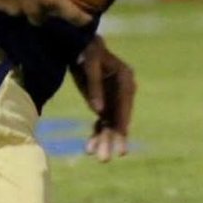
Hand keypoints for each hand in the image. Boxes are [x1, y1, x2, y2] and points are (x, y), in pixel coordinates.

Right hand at [0, 0, 95, 26]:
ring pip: (23, 14)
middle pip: (42, 18)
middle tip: (50, 4)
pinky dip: (10, 1)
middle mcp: (31, 7)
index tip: (87, 19)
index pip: (70, 14)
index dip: (80, 18)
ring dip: (28, 8)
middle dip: (47, 13)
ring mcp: (12, 7)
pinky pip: (6, 7)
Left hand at [69, 37, 136, 160]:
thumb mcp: (88, 63)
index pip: (124, 108)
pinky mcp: (105, 101)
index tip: (120, 148)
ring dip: (104, 140)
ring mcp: (114, 97)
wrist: (78, 42)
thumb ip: (94, 86)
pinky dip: (96, 133)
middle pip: (119, 119)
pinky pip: (102, 121)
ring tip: (96, 157)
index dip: (121, 128)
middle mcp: (124, 90)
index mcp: (125, 79)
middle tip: (105, 160)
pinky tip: (89, 148)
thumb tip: (99, 111)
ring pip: (111, 123)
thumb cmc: (85, 49)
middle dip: (112, 140)